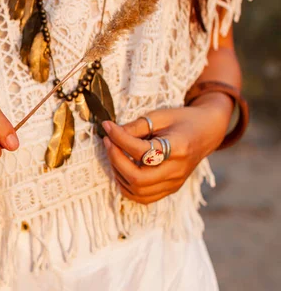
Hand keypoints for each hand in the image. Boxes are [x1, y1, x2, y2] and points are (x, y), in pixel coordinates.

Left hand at [101, 93, 233, 203]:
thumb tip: (112, 133)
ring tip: (114, 154)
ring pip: (138, 191)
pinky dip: (127, 186)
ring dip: (118, 173)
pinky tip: (122, 169)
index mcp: (179, 148)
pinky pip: (143, 197)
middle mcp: (177, 171)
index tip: (107, 126)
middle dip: (116, 160)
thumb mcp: (160, 116)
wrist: (207, 132)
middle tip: (108, 142)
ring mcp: (174, 183)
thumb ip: (137, 126)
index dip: (119, 138)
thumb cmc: (183, 120)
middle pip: (138, 178)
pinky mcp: (170, 189)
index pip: (141, 151)